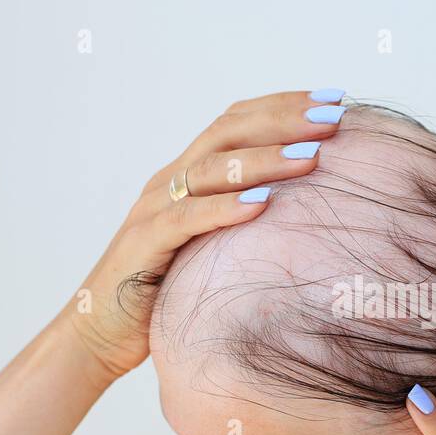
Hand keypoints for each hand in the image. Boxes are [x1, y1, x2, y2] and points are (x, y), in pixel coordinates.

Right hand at [61, 89, 345, 380]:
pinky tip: (261, 205)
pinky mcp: (143, 246)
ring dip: (264, 160)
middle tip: (334, 116)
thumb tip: (311, 215)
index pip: (237, 122)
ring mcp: (153, 210)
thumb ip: (247, 224)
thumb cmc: (166, 294)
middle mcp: (169, 183)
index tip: (335, 99)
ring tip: (310, 158)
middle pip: (228, 132)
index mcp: (187, 176)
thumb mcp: (215, 248)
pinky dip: (223, 209)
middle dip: (284, 120)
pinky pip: (185, 220)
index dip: (284, 106)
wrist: (100, 335)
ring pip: (210, 169)